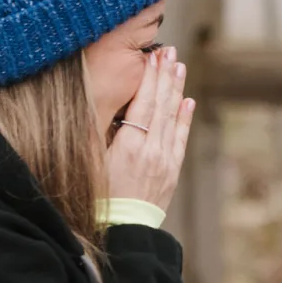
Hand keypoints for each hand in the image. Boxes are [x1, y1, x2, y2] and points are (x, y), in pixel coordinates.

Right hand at [106, 48, 194, 212]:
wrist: (122, 231)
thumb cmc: (99, 199)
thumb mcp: (94, 164)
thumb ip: (104, 136)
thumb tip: (113, 107)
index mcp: (128, 147)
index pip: (143, 103)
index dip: (149, 79)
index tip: (153, 57)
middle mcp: (151, 151)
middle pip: (160, 105)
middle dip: (165, 76)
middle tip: (169, 51)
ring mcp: (164, 161)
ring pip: (173, 118)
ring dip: (176, 90)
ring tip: (179, 67)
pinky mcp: (172, 172)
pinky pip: (181, 139)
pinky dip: (185, 118)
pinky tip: (187, 101)